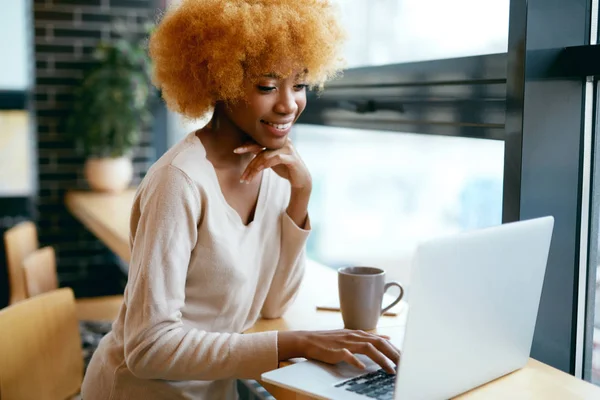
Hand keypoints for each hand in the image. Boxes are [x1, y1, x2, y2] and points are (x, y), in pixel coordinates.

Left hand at [234, 138, 311, 189]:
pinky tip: (258, 171)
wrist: (301, 179)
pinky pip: (276, 158)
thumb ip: (262, 153)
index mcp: (277, 140)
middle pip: (261, 146)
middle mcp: (283, 141)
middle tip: (238, 160)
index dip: (248, 144)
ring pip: (265, 155)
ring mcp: (288, 149)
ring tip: (247, 178)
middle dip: (248, 154)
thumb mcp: (271, 160)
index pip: (260, 140)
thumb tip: (247, 147)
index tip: (236, 150)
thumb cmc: (285, 168)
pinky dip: (265, 164)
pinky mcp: (292, 158)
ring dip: (254, 167)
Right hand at [278, 329, 400, 373]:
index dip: (395, 350)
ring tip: (390, 370)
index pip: (382, 341)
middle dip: (393, 354)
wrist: (309, 340)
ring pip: (367, 348)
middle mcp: (355, 336)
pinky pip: (348, 355)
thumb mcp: (352, 336)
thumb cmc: (330, 340)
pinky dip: (356, 361)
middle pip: (379, 343)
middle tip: (404, 365)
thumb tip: (387, 339)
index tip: (407, 360)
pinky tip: (362, 367)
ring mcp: (346, 342)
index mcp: (360, 334)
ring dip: (381, 359)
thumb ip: (369, 337)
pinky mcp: (336, 350)